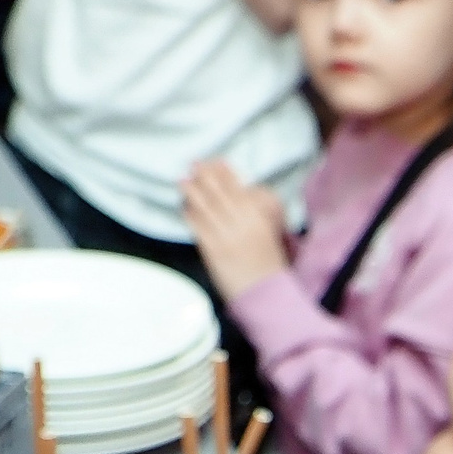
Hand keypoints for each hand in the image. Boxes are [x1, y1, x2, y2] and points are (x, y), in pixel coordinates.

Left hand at [182, 161, 289, 302]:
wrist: (266, 292)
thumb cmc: (270, 266)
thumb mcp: (269, 235)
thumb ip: (255, 217)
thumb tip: (241, 202)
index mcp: (257, 218)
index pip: (238, 188)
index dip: (224, 173)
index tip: (215, 162)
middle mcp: (241, 223)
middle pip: (219, 193)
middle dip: (205, 176)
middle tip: (195, 164)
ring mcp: (226, 235)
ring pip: (206, 208)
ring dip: (192, 192)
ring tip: (183, 180)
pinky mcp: (213, 249)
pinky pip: (198, 228)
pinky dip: (190, 216)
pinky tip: (184, 208)